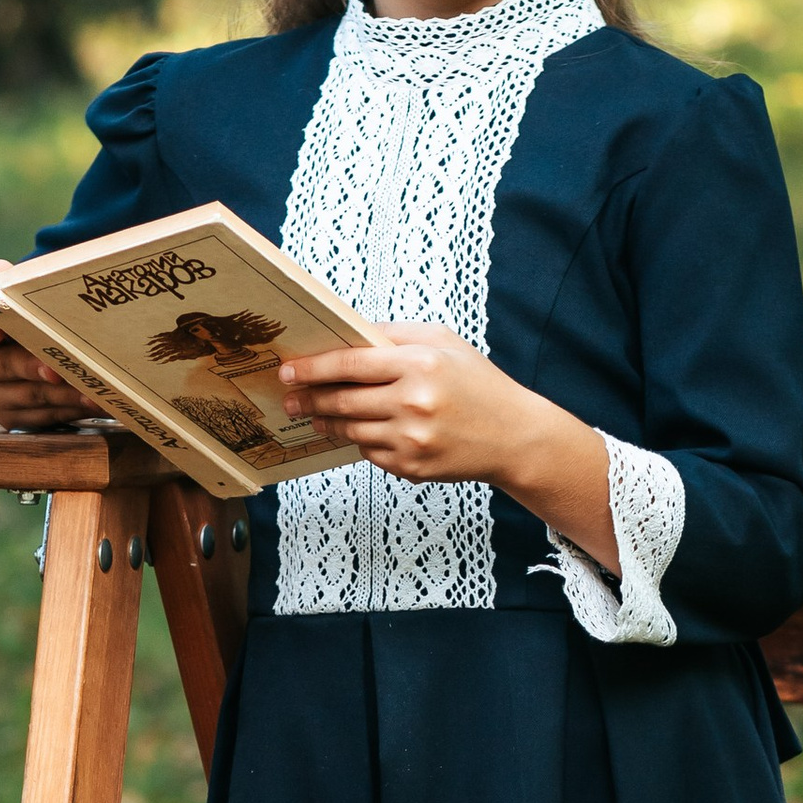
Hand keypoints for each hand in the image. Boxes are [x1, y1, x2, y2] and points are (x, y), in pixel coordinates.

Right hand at [0, 291, 91, 430]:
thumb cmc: (7, 327)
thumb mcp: (0, 303)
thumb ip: (2, 286)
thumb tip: (1, 269)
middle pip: (7, 367)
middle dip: (35, 367)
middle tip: (59, 368)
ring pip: (31, 396)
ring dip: (64, 393)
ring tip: (91, 388)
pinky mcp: (9, 420)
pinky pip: (44, 416)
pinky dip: (70, 409)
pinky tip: (92, 402)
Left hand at [276, 321, 536, 479]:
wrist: (514, 436)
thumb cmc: (478, 384)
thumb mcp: (444, 342)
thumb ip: (395, 335)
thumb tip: (349, 335)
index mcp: (420, 364)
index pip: (351, 365)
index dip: (313, 368)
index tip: (288, 370)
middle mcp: (413, 403)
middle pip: (342, 402)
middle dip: (309, 399)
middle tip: (289, 398)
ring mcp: (412, 440)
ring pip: (351, 431)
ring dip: (327, 423)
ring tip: (315, 416)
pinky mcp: (411, 468)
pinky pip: (370, 452)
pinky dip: (361, 441)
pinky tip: (360, 431)